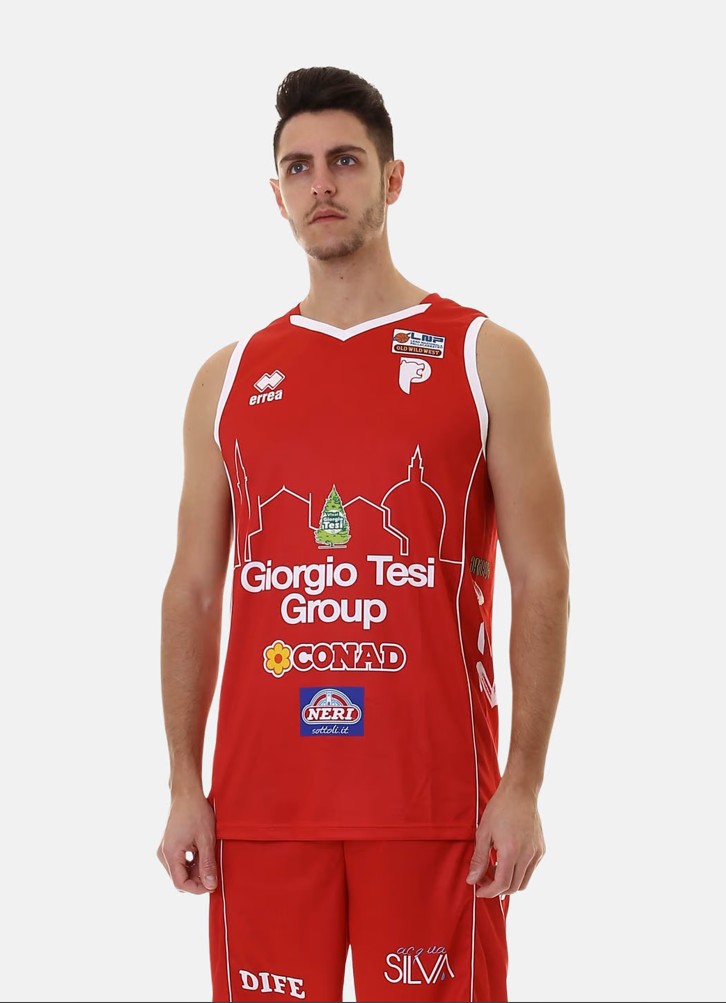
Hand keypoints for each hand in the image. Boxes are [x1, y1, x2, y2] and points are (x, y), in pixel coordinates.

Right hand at [157, 791, 217, 894]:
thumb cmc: (196, 811)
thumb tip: (211, 885)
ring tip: (209, 859)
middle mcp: (163, 854)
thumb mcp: (206, 839)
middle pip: (179, 879)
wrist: (186, 793)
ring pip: (179, 872)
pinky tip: (202, 854)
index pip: (180, 884)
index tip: (213, 884)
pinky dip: (191, 864)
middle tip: (214, 871)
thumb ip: (207, 864)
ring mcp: (164, 850)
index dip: (197, 888)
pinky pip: (178, 863)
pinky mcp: (168, 846)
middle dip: (197, 880)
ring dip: (195, 872)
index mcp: (170, 853)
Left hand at [466, 779, 544, 896]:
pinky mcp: (541, 849)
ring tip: (494, 868)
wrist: (520, 792)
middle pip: (513, 887)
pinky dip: (518, 872)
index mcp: (512, 851)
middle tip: (483, 879)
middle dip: (497, 888)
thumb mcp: (483, 833)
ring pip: (524, 882)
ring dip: (508, 882)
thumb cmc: (499, 809)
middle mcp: (528, 855)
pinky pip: (530, 870)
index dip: (489, 892)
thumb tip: (472, 880)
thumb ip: (479, 859)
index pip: (502, 884)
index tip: (478, 890)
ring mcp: (537, 853)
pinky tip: (506, 859)